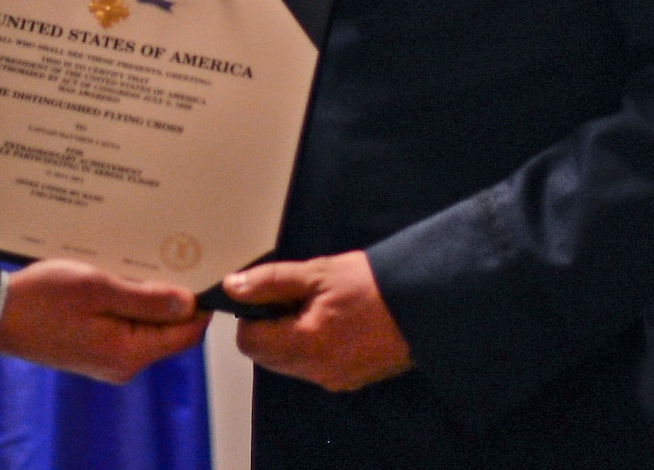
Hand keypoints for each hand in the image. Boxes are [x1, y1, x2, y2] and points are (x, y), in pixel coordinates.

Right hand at [0, 259, 209, 383]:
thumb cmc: (42, 299)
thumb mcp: (97, 288)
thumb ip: (145, 298)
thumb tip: (188, 304)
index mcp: (127, 353)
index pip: (185, 334)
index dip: (198, 304)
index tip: (199, 270)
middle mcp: (122, 363)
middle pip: (167, 329)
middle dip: (170, 295)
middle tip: (165, 255)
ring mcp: (107, 358)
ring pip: (145, 324)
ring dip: (145, 294)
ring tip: (135, 260)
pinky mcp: (94, 348)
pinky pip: (124, 324)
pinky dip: (126, 300)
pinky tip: (115, 275)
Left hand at [224, 252, 412, 392]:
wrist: (421, 305)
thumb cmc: (370, 284)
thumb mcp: (316, 272)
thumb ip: (270, 281)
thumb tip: (232, 288)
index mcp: (304, 343)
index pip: (249, 342)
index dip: (249, 316)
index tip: (267, 295)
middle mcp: (316, 370)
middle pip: (266, 356)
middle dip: (268, 328)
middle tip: (292, 298)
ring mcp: (333, 379)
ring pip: (288, 364)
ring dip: (288, 338)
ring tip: (314, 307)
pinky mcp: (349, 381)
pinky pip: (312, 368)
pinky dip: (310, 347)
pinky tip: (331, 323)